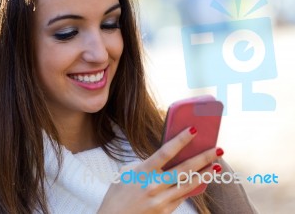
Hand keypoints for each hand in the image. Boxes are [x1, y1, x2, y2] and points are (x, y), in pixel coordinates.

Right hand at [97, 127, 222, 213]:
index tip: (194, 129)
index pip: (165, 152)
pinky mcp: (165, 211)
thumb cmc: (117, 195)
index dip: (181, 140)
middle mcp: (154, 185)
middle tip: (217, 149)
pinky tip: (204, 180)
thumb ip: (144, 165)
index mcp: (142, 172)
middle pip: (184, 169)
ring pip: (189, 184)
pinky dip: (194, 187)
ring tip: (217, 165)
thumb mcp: (126, 174)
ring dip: (205, 174)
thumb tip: (163, 160)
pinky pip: (184, 196)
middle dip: (203, 158)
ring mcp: (161, 200)